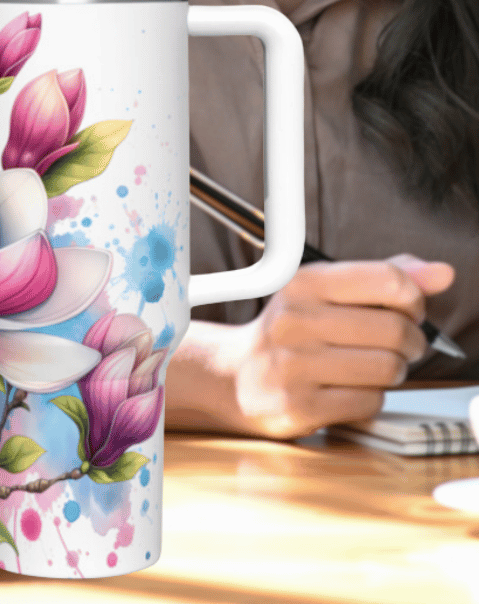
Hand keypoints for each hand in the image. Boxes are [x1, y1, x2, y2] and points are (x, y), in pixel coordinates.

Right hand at [232, 253, 454, 438]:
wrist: (237, 376)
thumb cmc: (292, 332)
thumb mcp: (326, 293)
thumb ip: (383, 279)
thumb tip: (442, 274)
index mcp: (302, 283)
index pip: (388, 280)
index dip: (413, 299)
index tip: (407, 309)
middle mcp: (293, 320)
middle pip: (394, 329)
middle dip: (411, 341)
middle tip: (399, 345)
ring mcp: (293, 365)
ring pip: (387, 368)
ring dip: (393, 371)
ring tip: (374, 366)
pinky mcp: (298, 405)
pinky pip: (369, 402)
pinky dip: (371, 397)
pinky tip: (351, 388)